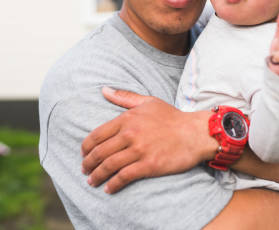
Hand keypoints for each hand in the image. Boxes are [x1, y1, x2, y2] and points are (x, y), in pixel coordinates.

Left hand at [81, 87, 216, 193]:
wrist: (195, 133)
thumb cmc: (172, 117)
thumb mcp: (148, 102)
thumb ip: (124, 97)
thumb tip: (104, 90)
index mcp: (127, 118)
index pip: (97, 135)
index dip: (86, 148)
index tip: (83, 155)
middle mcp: (130, 134)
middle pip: (100, 152)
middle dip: (88, 164)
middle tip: (84, 171)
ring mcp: (139, 150)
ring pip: (109, 165)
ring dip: (97, 175)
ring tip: (92, 181)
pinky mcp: (149, 165)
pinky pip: (124, 176)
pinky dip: (113, 184)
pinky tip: (108, 189)